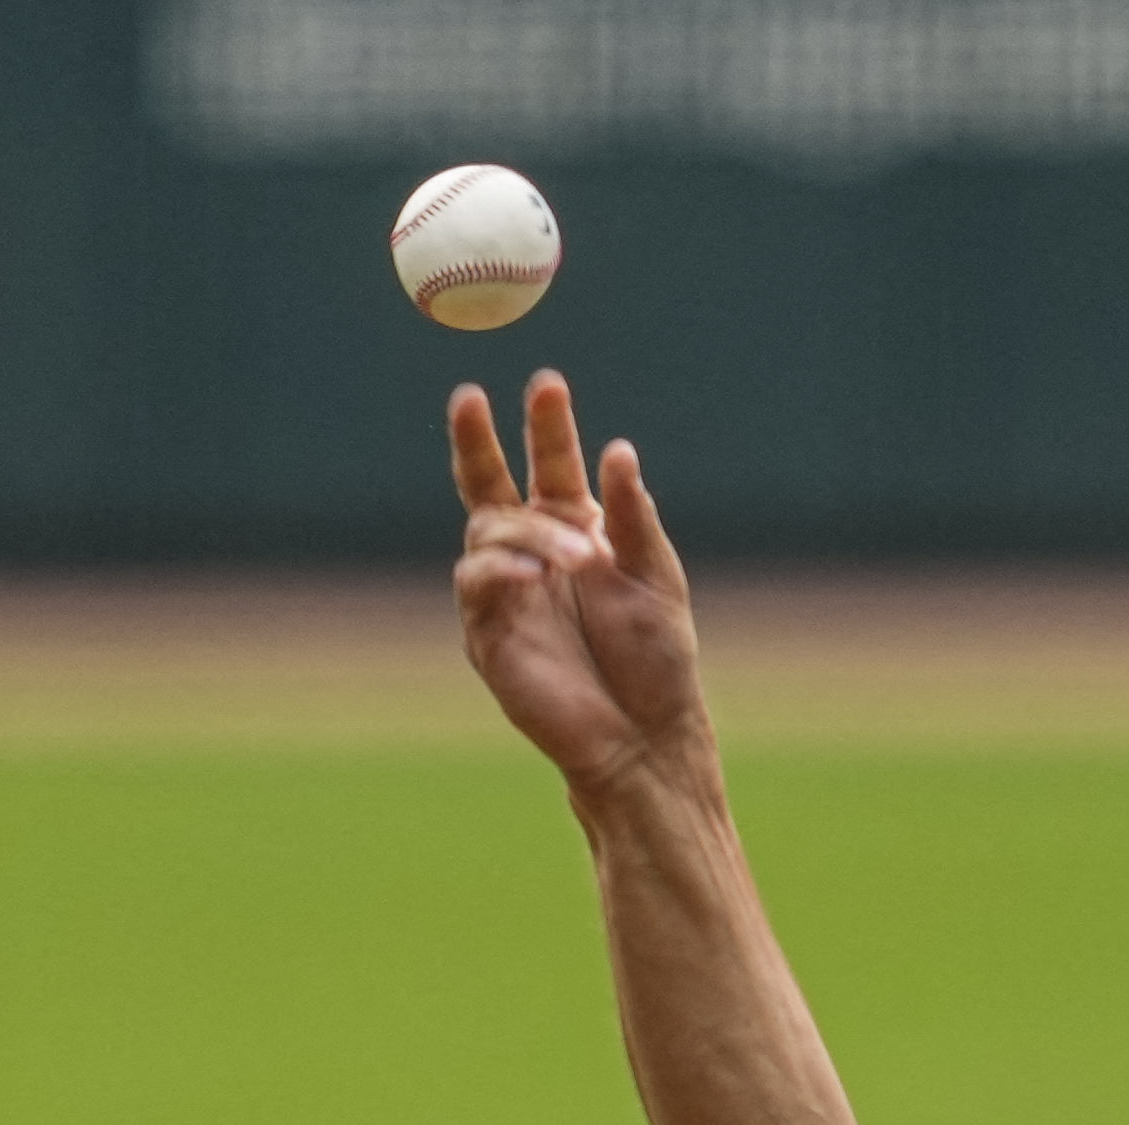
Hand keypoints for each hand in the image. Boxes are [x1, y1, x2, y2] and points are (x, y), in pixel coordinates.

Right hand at [448, 372, 703, 794]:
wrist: (642, 736)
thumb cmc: (657, 662)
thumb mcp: (656, 577)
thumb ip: (631, 517)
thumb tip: (617, 451)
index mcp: (577, 531)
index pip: (550, 465)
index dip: (546, 425)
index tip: (546, 384)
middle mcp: (534, 554)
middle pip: (491, 483)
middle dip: (477, 440)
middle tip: (470, 397)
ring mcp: (506, 591)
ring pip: (489, 529)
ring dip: (532, 531)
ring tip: (580, 558)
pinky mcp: (487, 632)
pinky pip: (478, 581)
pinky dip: (503, 566)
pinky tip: (535, 573)